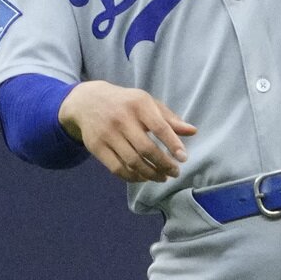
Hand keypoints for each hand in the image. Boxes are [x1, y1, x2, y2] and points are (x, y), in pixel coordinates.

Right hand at [59, 81, 196, 183]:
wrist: (88, 102)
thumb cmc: (126, 103)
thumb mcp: (147, 103)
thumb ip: (169, 118)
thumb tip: (193, 131)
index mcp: (138, 104)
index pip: (159, 127)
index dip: (173, 144)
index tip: (183, 158)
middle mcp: (121, 118)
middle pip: (146, 148)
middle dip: (164, 164)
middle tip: (174, 172)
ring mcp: (107, 133)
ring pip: (132, 161)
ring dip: (150, 174)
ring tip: (162, 177)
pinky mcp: (96, 147)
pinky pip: (117, 168)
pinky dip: (133, 177)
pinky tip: (143, 177)